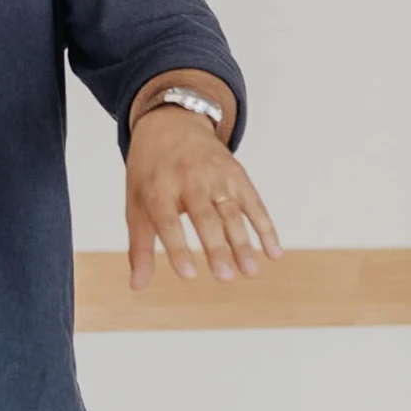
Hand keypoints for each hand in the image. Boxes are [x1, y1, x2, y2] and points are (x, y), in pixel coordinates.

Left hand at [124, 106, 282, 290]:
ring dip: (243, 242)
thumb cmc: (150, 172)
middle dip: (216, 247)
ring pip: (231, 212)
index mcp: (158, 188)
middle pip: (205, 217)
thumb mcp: (136, 203)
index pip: (168, 221)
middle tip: (226, 277)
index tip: (189, 275)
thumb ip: (139, 246)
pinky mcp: (236, 174)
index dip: (178, 248)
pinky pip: (254, 203)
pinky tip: (273, 253)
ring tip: (250, 272)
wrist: (170, 123)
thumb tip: (137, 287)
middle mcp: (188, 179)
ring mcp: (215, 175)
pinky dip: (265, 227)